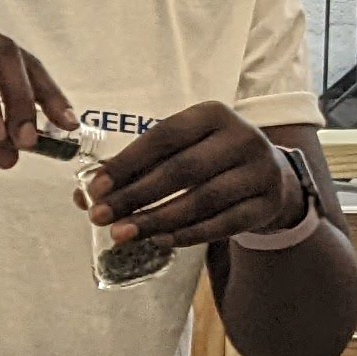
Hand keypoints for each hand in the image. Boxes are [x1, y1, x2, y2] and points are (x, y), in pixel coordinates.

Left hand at [87, 104, 303, 251]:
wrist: (272, 175)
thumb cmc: (210, 159)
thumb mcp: (181, 149)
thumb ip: (138, 167)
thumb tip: (84, 195)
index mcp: (212, 114)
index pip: (163, 137)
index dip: (127, 163)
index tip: (95, 188)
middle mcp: (241, 137)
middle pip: (182, 170)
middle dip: (136, 196)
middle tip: (101, 217)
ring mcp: (260, 171)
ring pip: (202, 200)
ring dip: (157, 220)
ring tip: (124, 234)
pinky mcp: (267, 203)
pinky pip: (223, 224)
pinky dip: (188, 235)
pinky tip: (160, 241)